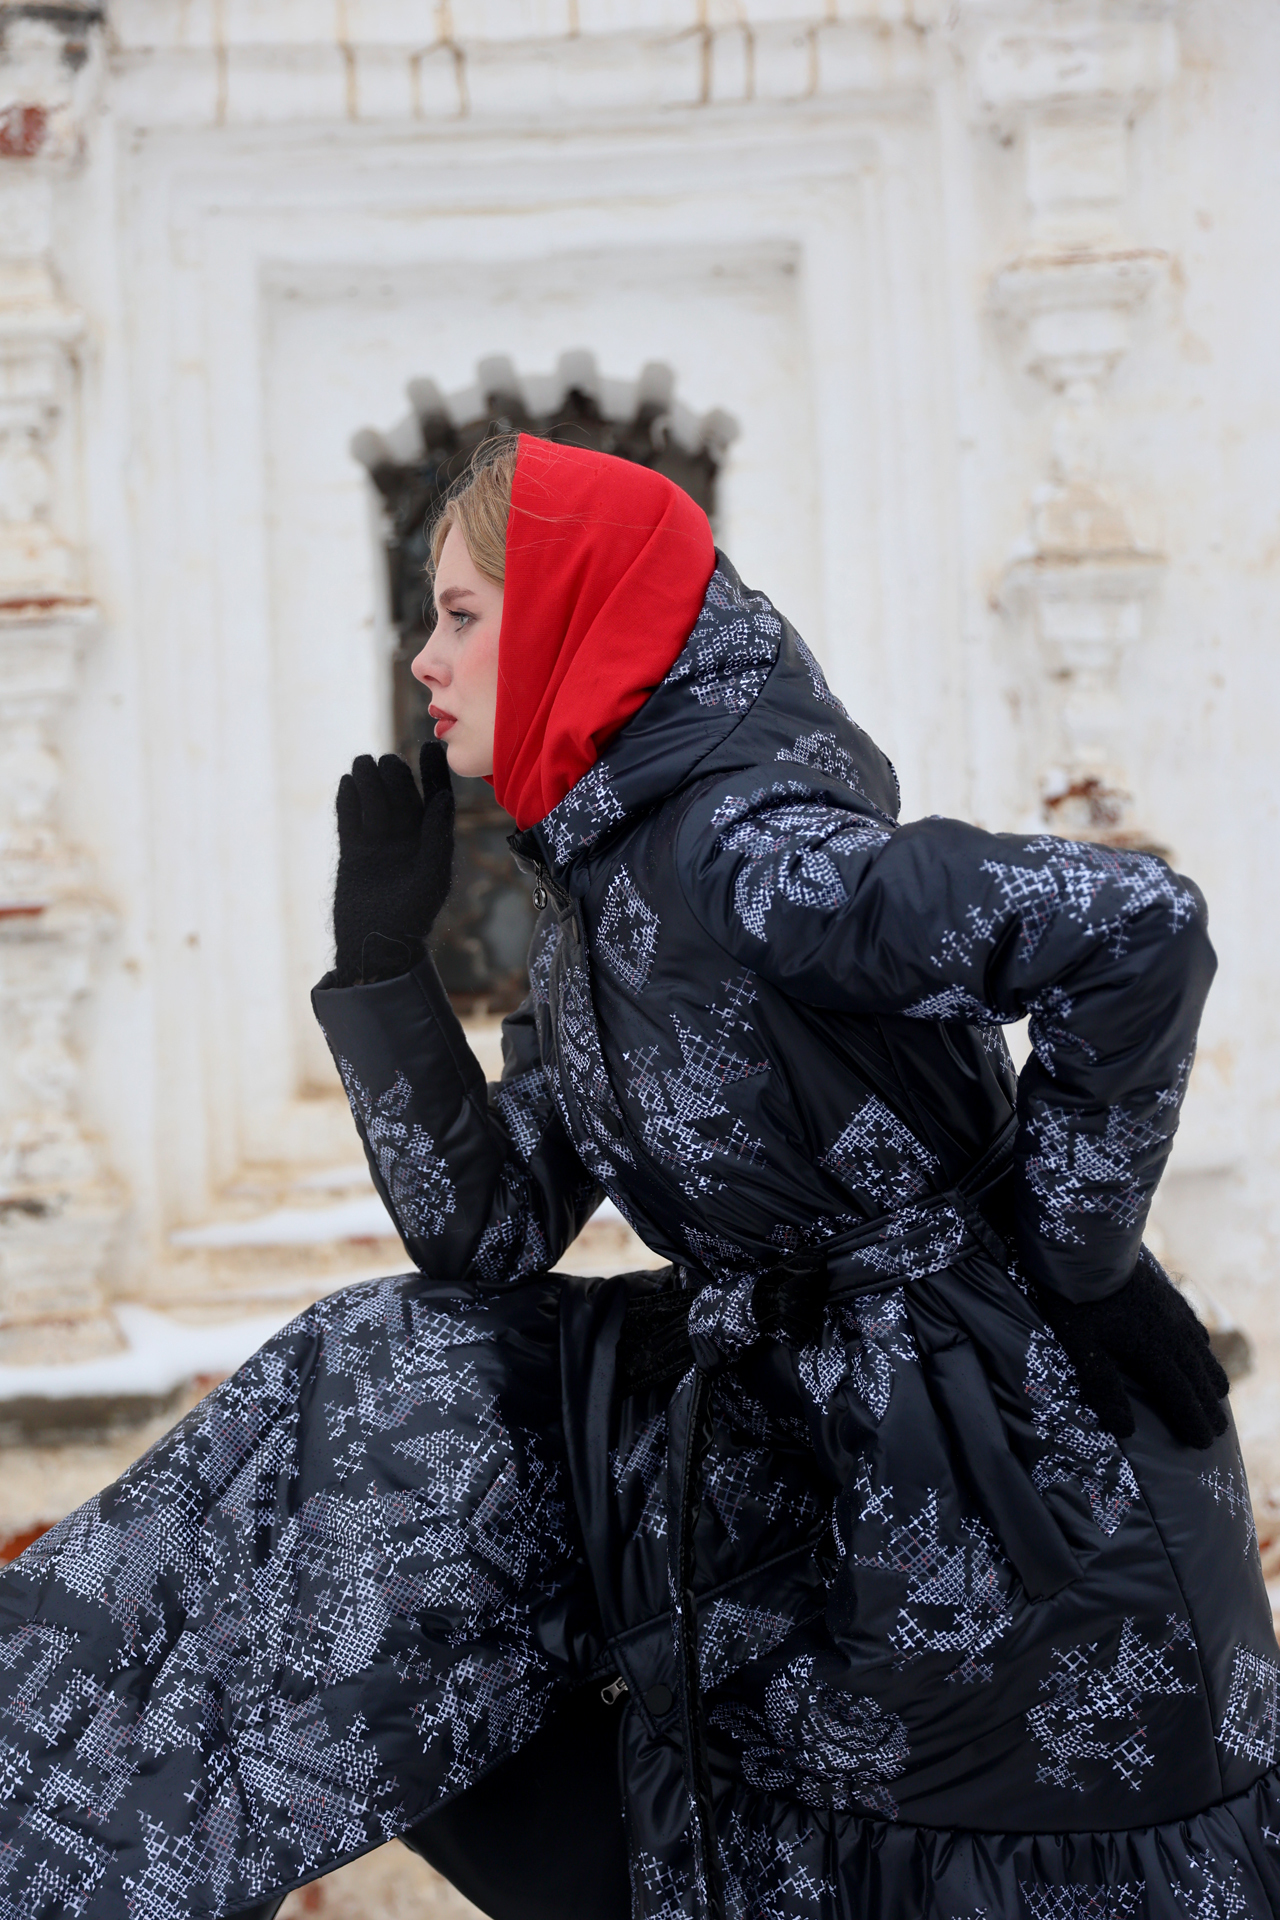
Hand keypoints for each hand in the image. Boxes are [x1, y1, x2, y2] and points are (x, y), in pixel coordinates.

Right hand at [332, 743, 454, 984]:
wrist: (375, 946)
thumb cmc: (411, 918)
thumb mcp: (430, 877)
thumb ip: (436, 838)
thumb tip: (441, 799)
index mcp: (431, 842)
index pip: (434, 798)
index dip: (432, 772)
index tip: (430, 745)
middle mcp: (407, 840)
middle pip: (401, 797)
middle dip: (394, 777)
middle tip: (387, 761)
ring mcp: (379, 845)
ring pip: (374, 805)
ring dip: (369, 783)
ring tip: (363, 763)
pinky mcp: (354, 853)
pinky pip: (350, 821)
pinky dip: (348, 803)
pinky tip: (347, 783)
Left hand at [1033, 1248, 1228, 1448]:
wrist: (1091, 1250)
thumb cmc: (1080, 1302)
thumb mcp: (1083, 1347)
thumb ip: (1104, 1387)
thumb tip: (1126, 1429)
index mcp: (1154, 1354)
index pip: (1181, 1397)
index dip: (1193, 1422)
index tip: (1202, 1442)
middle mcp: (1173, 1337)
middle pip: (1198, 1379)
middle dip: (1208, 1408)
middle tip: (1217, 1431)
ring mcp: (1174, 1315)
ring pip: (1201, 1353)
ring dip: (1210, 1378)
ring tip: (1217, 1396)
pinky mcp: (1169, 1297)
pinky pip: (1194, 1326)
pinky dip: (1202, 1346)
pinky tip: (1201, 1347)